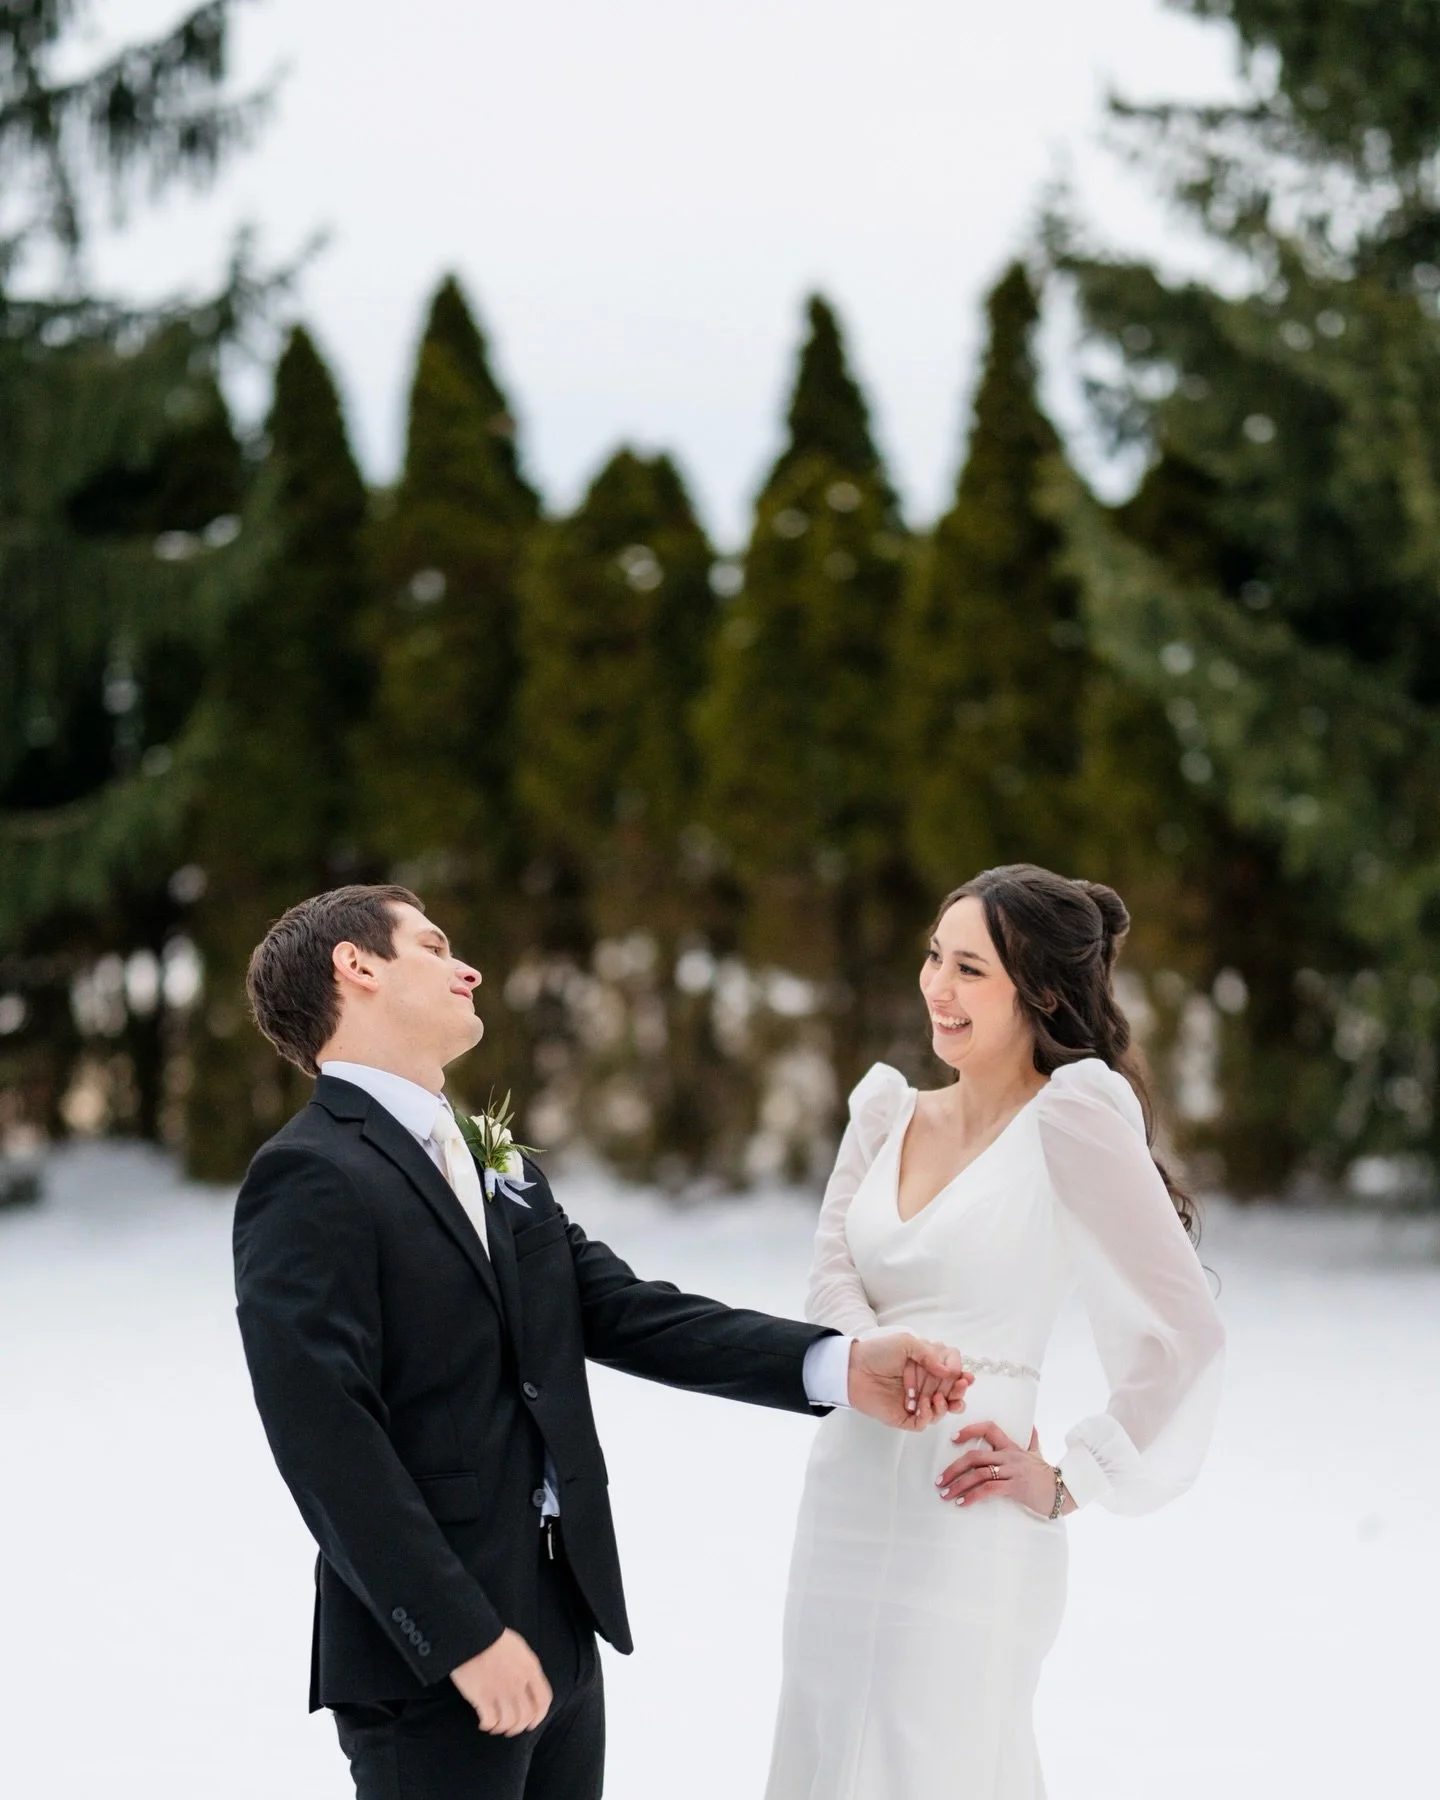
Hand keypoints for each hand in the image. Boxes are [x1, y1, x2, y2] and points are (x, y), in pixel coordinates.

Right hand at [450, 1629, 552, 1735]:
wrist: (470, 1633)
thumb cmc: (493, 1638)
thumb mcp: (519, 1648)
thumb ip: (527, 1668)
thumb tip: (529, 1687)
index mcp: (530, 1669)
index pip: (544, 1700)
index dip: (539, 1716)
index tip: (532, 1722)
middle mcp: (518, 1682)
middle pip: (526, 1716)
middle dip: (519, 1727)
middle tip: (510, 1729)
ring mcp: (501, 1690)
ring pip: (509, 1722)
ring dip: (502, 1728)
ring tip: (495, 1727)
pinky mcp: (482, 1696)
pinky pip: (491, 1721)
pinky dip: (488, 1726)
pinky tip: (483, 1723)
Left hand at [848, 1335, 971, 1430]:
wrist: (852, 1371)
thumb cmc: (878, 1353)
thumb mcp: (906, 1343)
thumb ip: (929, 1354)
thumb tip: (950, 1371)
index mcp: (927, 1365)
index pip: (952, 1370)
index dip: (960, 1374)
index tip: (962, 1376)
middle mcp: (925, 1384)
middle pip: (952, 1392)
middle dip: (959, 1392)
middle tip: (959, 1389)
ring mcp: (917, 1402)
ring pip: (942, 1410)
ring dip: (946, 1406)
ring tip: (937, 1399)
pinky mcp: (906, 1417)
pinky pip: (924, 1423)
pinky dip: (928, 1416)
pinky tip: (922, 1406)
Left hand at [935, 1422, 1072, 1515]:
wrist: (1064, 1491)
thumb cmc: (1047, 1474)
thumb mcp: (1038, 1454)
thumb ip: (1032, 1440)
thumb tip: (1032, 1427)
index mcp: (1012, 1446)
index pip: (989, 1429)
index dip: (969, 1430)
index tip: (953, 1439)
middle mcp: (1009, 1456)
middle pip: (975, 1456)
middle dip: (953, 1468)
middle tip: (939, 1480)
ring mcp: (1012, 1471)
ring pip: (978, 1474)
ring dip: (958, 1484)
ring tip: (945, 1494)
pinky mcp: (1015, 1487)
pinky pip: (988, 1489)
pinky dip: (972, 1496)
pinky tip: (962, 1503)